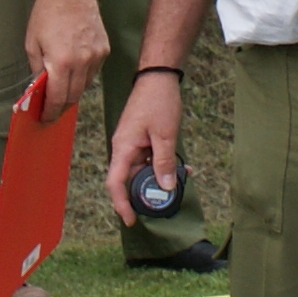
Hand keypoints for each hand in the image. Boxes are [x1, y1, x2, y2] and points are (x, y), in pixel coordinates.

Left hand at [24, 0, 107, 120]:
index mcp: (61, 63)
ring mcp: (96, 56)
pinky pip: (93, 72)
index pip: (58, 99)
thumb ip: (37, 70)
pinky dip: (82, 75)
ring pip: (85, 86)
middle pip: (74, 97)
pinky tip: (73, 68)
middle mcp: (82, 62)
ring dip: (72, 91)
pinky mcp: (104, 50)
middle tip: (51, 109)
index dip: (50, 112)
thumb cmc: (47, 14)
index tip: (45, 118)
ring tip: (61, 87)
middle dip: (61, 106)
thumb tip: (39, 90)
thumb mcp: (32, 44)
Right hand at [103, 70, 184, 226]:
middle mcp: (124, 148)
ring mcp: (133, 144)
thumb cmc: (158, 102)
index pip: (115, 183)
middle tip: (165, 203)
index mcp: (123, 148)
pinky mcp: (142, 140)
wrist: (158, 76)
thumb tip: (165, 188)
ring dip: (160, 178)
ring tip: (182, 180)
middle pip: (129, 181)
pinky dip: (163, 165)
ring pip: (142, 171)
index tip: (131, 220)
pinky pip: (149, 159)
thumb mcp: (165, 135)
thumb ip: (164, 162)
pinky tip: (182, 167)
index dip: (121, 204)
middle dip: (146, 194)